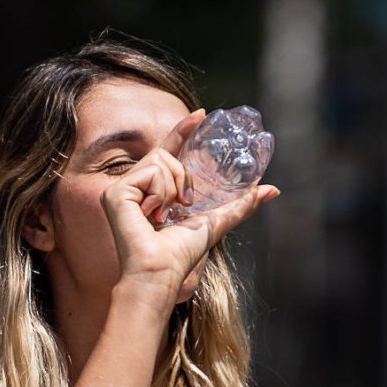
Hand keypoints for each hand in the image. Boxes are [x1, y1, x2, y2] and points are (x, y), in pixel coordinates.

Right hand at [101, 109, 279, 298]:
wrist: (161, 271)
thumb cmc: (181, 254)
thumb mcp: (215, 221)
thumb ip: (239, 205)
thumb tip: (271, 190)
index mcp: (153, 191)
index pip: (167, 152)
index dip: (181, 131)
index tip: (200, 115)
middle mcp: (134, 186)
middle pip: (166, 155)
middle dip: (183, 179)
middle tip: (181, 207)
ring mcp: (121, 189)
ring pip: (160, 161)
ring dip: (173, 190)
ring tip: (162, 216)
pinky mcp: (115, 192)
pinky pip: (150, 172)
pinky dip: (161, 194)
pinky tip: (150, 216)